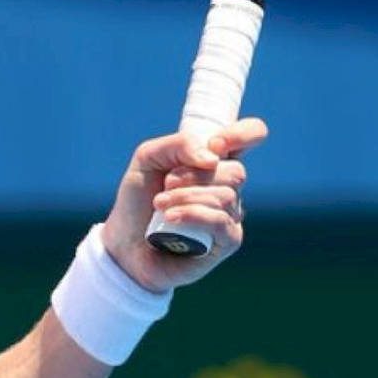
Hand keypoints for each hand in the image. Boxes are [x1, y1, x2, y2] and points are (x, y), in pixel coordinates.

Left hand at [100, 118, 267, 292]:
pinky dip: (193, 214)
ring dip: (186, 196)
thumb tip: (213, 158)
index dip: (243, 133)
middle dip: (193, 175)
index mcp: (215, 160)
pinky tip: (171, 218)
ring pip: (226, 196)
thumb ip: (178, 144)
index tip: (215, 144)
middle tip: (166, 185)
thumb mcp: (148, 159)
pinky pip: (220, 220)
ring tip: (160, 204)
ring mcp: (231, 215)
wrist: (125, 243)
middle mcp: (229, 186)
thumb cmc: (138, 201)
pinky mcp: (228, 241)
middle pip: (235, 170)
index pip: (252, 134)